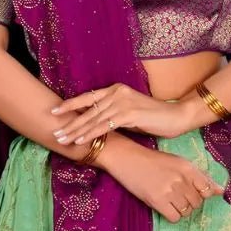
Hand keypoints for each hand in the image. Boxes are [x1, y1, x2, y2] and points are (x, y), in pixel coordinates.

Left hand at [50, 83, 201, 145]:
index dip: (69, 104)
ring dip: (76, 131)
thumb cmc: (153, 118)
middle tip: (53, 131)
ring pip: (93, 119)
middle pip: (87, 109)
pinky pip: (105, 125)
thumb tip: (96, 125)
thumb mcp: (129, 113)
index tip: (53, 111)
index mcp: (115, 90)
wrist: (176, 116)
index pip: (87, 97)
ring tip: (62, 139)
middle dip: (68, 122)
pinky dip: (91, 134)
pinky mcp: (129, 113)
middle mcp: (116, 93)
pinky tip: (81, 140)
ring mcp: (122, 102)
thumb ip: (112, 115)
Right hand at [107, 143, 224, 222]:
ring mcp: (169, 191)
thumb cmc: (154, 161)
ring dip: (181, 209)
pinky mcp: (157, 201)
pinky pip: (175, 218)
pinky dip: (172, 215)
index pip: (207, 189)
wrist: (128, 159)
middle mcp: (181, 179)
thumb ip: (200, 177)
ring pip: (187, 211)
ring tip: (170, 200)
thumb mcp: (179, 163)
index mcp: (188, 168)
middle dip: (190, 202)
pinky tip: (165, 206)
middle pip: (197, 202)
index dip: (203, 194)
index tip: (195, 192)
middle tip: (178, 195)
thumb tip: (222, 191)